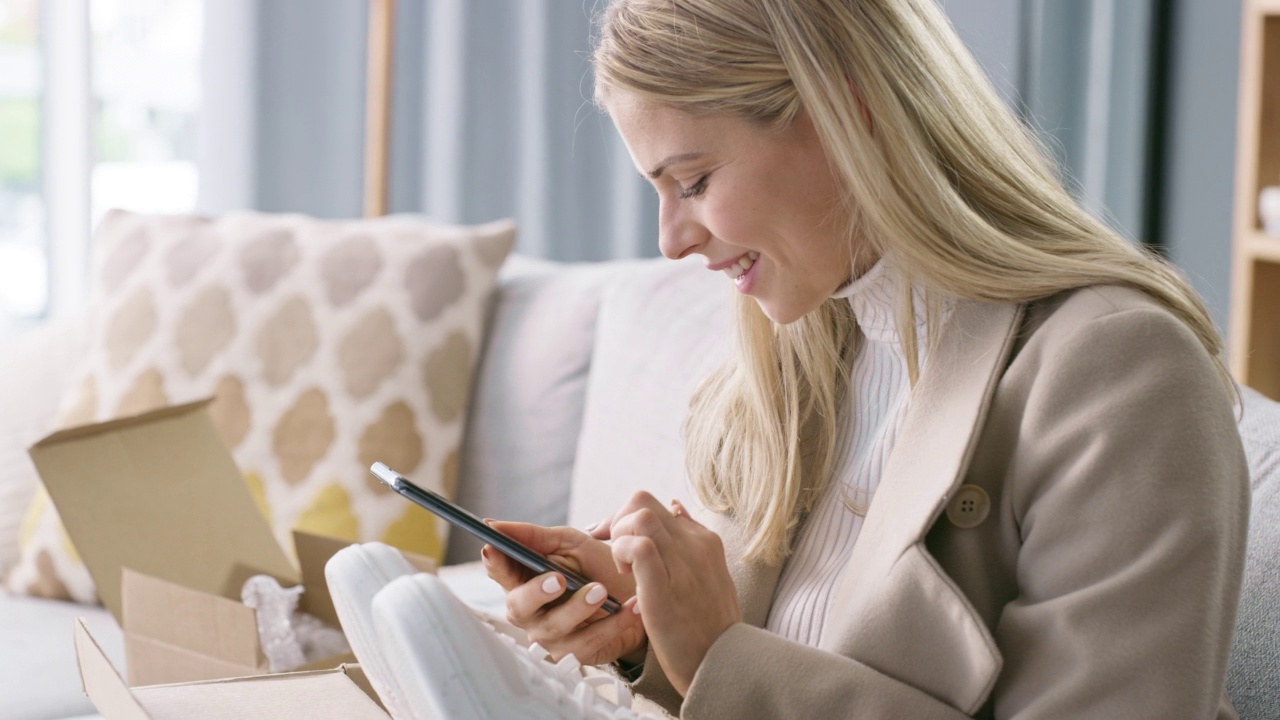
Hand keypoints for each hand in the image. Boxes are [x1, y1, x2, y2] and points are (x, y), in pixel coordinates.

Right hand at [481, 521, 646, 665]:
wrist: (637, 594)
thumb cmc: (598, 567)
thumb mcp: (571, 544)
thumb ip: (535, 536)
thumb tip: (493, 524)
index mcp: (524, 580)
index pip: (500, 572)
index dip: (494, 563)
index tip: (493, 549)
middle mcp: (531, 612)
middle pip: (518, 607)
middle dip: (536, 592)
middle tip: (560, 579)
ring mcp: (551, 636)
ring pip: (555, 628)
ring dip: (579, 608)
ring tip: (602, 591)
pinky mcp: (576, 655)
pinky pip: (589, 643)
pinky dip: (612, 624)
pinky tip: (631, 607)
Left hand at [600, 492, 740, 695]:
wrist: (725, 664)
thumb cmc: (712, 626)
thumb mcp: (711, 575)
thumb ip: (692, 543)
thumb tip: (676, 507)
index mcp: (705, 540)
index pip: (656, 505)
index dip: (627, 519)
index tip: (616, 542)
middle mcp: (696, 544)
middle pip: (642, 501)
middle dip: (618, 521)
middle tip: (617, 556)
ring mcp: (684, 564)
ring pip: (641, 517)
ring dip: (619, 536)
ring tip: (623, 567)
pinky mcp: (665, 589)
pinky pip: (640, 548)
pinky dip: (623, 553)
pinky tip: (625, 575)